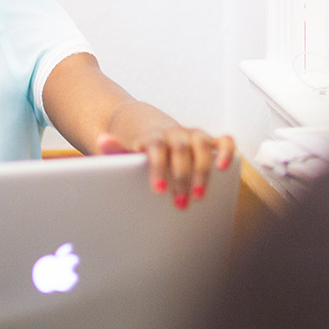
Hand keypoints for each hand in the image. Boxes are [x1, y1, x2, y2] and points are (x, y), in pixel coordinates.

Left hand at [97, 128, 236, 209]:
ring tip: (199, 196)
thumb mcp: (119, 149)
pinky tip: (223, 168)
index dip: (158, 168)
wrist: (141, 125)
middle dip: (181, 178)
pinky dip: (226, 151)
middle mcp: (173, 133)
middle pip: (181, 150)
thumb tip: (102, 140)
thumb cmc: (131, 146)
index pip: (156, 149)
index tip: (158, 189)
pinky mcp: (205, 140)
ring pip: (202, 145)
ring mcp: (190, 135)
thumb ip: (113, 149)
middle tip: (180, 202)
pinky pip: (222, 141)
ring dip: (203, 171)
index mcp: (152, 136)